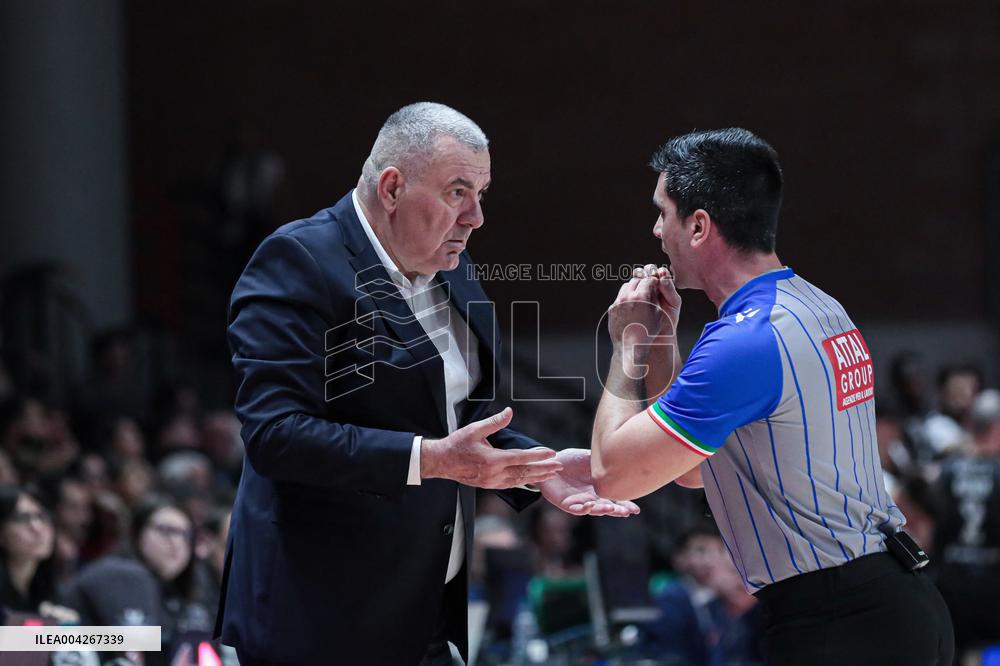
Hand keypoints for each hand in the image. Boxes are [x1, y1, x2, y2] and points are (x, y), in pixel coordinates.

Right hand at [421, 407, 562, 488]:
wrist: (441, 462)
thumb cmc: (456, 445)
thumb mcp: (474, 429)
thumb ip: (494, 422)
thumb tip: (509, 412)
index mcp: (492, 460)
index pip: (521, 457)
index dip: (538, 456)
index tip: (552, 454)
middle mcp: (494, 474)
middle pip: (524, 472)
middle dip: (543, 469)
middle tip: (559, 467)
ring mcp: (492, 481)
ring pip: (519, 480)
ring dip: (536, 477)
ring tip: (550, 475)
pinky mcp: (488, 485)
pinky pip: (510, 484)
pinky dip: (523, 482)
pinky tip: (530, 480)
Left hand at [537, 448, 640, 516]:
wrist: (551, 463)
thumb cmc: (571, 461)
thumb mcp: (589, 459)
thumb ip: (602, 463)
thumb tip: (619, 459)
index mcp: (599, 488)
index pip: (615, 498)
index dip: (625, 504)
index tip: (636, 510)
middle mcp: (592, 497)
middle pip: (607, 507)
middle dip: (617, 510)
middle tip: (627, 512)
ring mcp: (580, 502)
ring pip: (594, 509)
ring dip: (602, 510)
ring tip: (611, 508)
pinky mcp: (566, 504)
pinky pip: (576, 509)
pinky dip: (583, 509)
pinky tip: (590, 505)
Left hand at [608, 265, 678, 352]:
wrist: (629, 346)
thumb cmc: (646, 333)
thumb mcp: (658, 314)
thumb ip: (656, 297)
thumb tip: (654, 288)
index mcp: (641, 297)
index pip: (648, 280)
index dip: (654, 281)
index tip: (655, 283)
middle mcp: (627, 297)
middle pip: (636, 280)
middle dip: (643, 283)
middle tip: (648, 288)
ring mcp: (618, 302)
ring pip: (626, 287)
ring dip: (634, 288)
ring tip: (639, 296)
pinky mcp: (612, 308)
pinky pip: (620, 297)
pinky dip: (626, 298)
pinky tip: (631, 306)